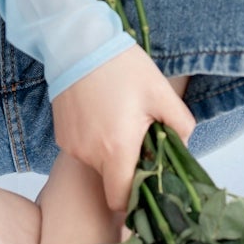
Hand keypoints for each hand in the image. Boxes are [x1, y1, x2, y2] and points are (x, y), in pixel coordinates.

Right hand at [50, 43, 196, 216]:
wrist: (78, 43)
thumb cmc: (122, 67)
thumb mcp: (161, 92)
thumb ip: (181, 126)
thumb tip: (182, 147)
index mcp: (117, 148)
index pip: (121, 200)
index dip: (135, 199)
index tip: (148, 183)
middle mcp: (90, 154)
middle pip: (112, 180)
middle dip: (128, 168)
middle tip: (139, 137)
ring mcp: (72, 146)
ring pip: (98, 164)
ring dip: (111, 152)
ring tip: (119, 118)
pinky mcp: (61, 136)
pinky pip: (84, 150)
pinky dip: (95, 141)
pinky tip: (101, 113)